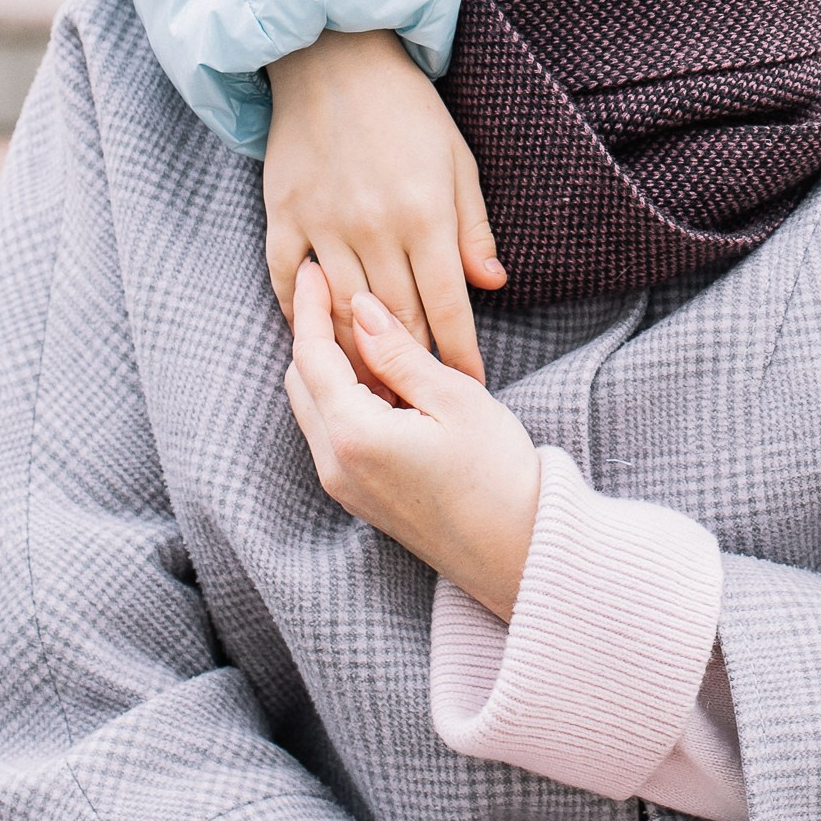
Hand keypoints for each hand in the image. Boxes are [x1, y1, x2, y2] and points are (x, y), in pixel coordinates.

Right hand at [266, 30, 504, 383]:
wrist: (333, 55)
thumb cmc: (407, 108)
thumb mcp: (457, 160)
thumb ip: (472, 227)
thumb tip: (491, 286)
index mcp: (425, 214)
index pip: (446, 305)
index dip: (460, 351)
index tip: (470, 383)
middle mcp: (373, 227)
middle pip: (396, 318)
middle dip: (413, 365)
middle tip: (424, 400)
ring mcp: (323, 223)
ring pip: (341, 310)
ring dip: (359, 353)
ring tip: (376, 387)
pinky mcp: (283, 214)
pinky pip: (288, 279)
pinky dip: (302, 313)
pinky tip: (317, 336)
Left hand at [284, 264, 539, 618]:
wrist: (520, 552)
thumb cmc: (499, 474)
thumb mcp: (455, 398)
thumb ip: (400, 352)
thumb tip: (362, 308)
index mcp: (354, 435)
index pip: (312, 356)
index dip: (311, 307)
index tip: (316, 269)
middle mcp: (334, 464)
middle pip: (301, 381)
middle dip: (313, 333)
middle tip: (340, 291)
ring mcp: (343, 485)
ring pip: (312, 408)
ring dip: (327, 366)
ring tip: (366, 330)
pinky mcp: (358, 497)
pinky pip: (330, 432)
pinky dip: (341, 397)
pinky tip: (379, 378)